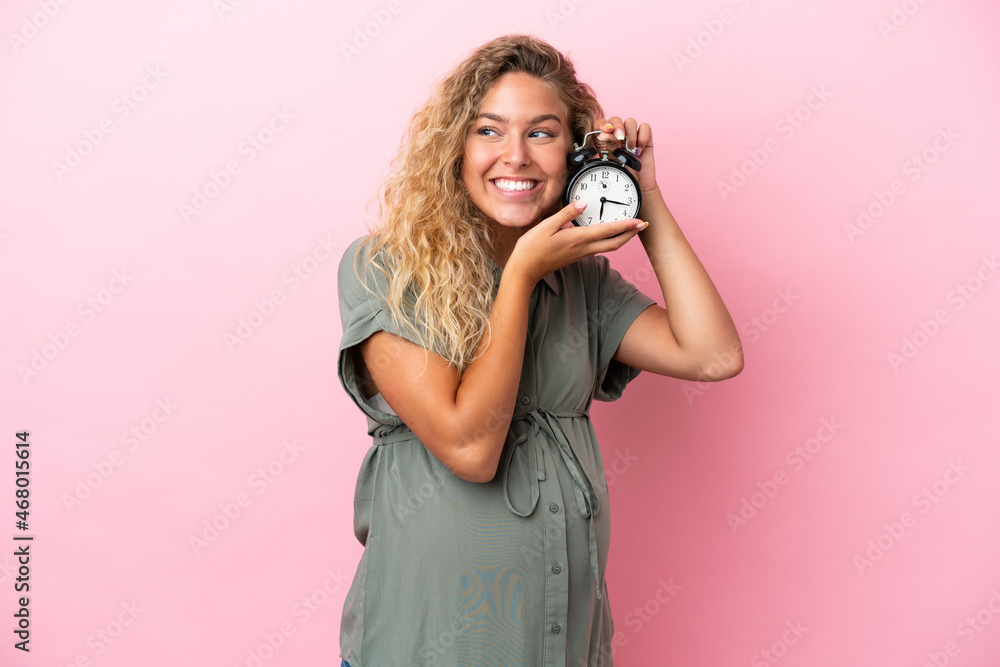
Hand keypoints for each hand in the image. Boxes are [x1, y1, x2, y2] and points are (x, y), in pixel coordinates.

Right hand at [507, 200, 646, 284]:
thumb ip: (566, 213)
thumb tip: (582, 202)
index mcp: (578, 239)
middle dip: (631, 234)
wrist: (525, 270)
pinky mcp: (576, 256)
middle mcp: (583, 248)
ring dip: (622, 238)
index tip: (640, 220)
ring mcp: (580, 254)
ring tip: (630, 227)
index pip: (608, 231)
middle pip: (615, 243)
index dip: (626, 225)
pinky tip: (607, 234)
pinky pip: (598, 248)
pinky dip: (609, 240)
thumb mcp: (546, 226)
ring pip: (608, 246)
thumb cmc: (532, 249)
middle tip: (643, 224)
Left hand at [594, 117, 657, 193]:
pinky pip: (645, 127)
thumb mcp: (608, 163)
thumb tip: (599, 138)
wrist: (637, 186)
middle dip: (617, 127)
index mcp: (605, 140)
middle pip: (615, 119)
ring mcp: (632, 135)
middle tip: (620, 138)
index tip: (605, 131)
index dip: (602, 124)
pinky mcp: (645, 137)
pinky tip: (639, 149)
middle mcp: (618, 135)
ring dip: (630, 135)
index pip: (601, 124)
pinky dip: (642, 137)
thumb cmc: (621, 177)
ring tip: (630, 150)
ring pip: (630, 121)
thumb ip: (604, 149)